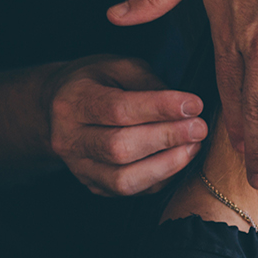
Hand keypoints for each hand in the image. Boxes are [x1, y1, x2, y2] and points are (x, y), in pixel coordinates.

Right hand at [45, 55, 206, 195]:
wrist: (58, 107)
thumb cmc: (94, 81)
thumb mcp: (118, 66)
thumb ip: (147, 82)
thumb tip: (183, 106)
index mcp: (73, 101)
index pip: (118, 110)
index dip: (160, 108)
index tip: (193, 104)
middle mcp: (69, 139)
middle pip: (120, 148)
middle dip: (166, 138)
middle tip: (199, 128)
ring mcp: (78, 167)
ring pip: (123, 179)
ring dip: (166, 165)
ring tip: (193, 147)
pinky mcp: (92, 185)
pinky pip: (128, 192)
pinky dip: (158, 178)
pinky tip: (177, 160)